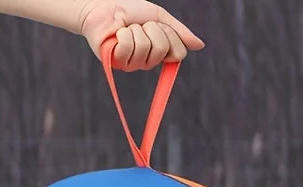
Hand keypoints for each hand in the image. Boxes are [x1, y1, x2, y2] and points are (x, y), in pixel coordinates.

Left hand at [78, 1, 203, 70]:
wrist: (102, 5)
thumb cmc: (129, 10)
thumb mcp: (158, 17)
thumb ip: (178, 32)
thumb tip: (200, 45)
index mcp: (160, 53)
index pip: (178, 53)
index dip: (170, 35)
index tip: (158, 26)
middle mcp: (149, 62)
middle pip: (162, 49)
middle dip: (151, 29)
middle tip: (140, 25)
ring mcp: (134, 65)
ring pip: (144, 47)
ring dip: (134, 30)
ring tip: (126, 28)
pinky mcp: (118, 63)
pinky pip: (128, 48)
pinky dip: (122, 35)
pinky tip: (116, 34)